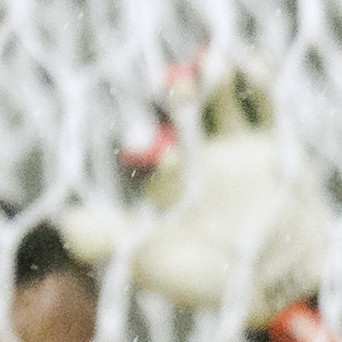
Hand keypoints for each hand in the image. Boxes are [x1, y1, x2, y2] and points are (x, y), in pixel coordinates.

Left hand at [106, 58, 331, 325]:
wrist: (277, 281)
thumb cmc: (210, 278)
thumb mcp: (159, 264)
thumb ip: (115, 241)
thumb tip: (65, 227)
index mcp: (167, 181)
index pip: (153, 154)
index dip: (150, 147)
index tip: (149, 146)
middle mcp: (198, 154)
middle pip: (186, 117)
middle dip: (182, 99)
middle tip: (175, 83)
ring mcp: (235, 144)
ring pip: (223, 104)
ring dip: (217, 81)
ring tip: (212, 60)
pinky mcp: (274, 141)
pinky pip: (266, 108)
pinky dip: (259, 83)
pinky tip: (250, 62)